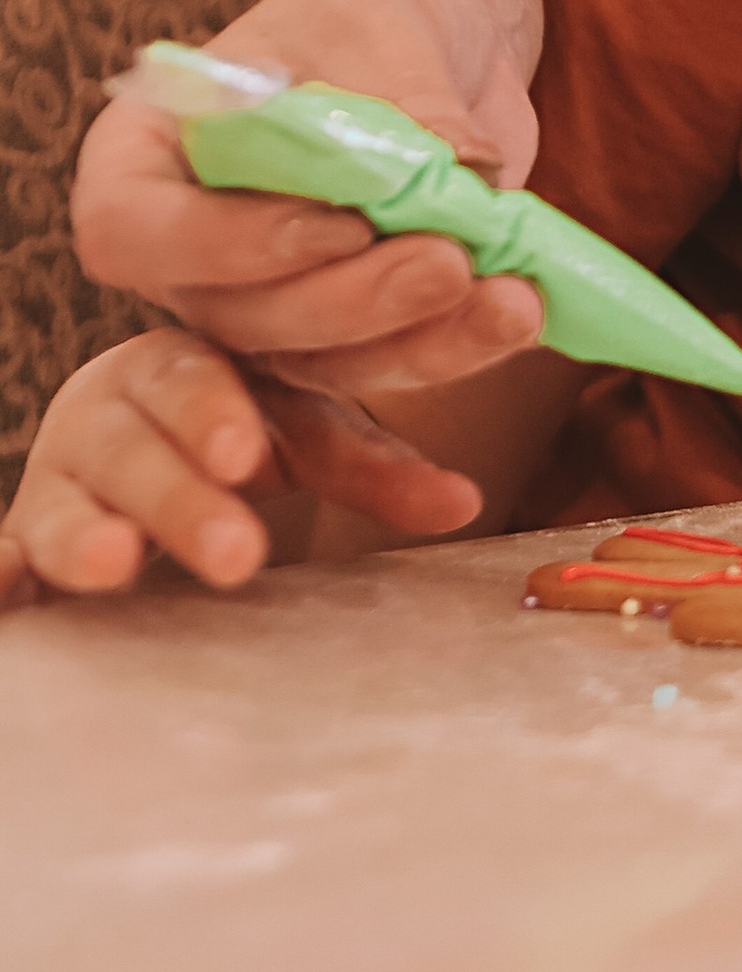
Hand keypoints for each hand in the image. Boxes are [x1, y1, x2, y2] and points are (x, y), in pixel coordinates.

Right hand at [0, 331, 481, 609]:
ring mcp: (60, 479)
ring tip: (114, 567)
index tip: (250, 456)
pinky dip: (0, 576)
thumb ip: (376, 466)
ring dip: (85, 535)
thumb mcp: (305, 436)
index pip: (191, 377)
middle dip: (180, 498)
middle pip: (133, 447)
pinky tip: (2, 603)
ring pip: (63, 502)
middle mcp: (109, 412)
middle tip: (235, 551)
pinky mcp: (23, 542)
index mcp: (179, 368)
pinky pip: (2, 557)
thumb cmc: (237, 429)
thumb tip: (465, 502)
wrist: (145, 437)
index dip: (215, 415)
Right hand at [70, 0, 544, 400]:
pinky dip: (456, 344)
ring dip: (417, 340)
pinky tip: (521, 310)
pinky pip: (386, 360)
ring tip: (510, 300)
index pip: (130, 230)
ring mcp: (268, 295)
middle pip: (238, 314)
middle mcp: (190, 245)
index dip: (226, 245)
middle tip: (448, 263)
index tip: (338, 220)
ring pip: (317, 357)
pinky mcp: (350, 323)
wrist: (437, 26)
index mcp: (146, 156)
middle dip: (353, 299)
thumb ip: (400, 99)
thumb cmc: (374, 4)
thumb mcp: (376, 21)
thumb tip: (458, 171)